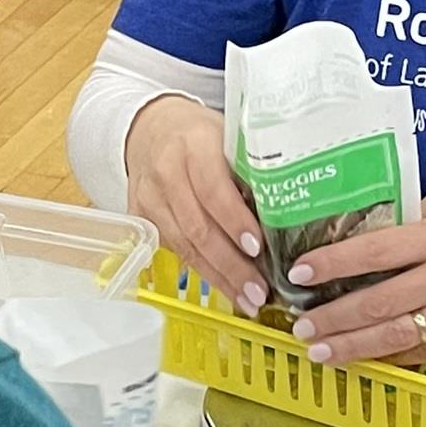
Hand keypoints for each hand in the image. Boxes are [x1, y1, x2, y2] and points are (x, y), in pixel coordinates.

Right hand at [125, 95, 268, 315]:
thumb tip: (285, 214)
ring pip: (184, 245)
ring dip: (218, 277)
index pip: (213, 189)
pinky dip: (201, 271)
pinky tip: (224, 287)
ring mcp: (149, 197)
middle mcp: (166, 172)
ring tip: (247, 299)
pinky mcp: (140, 217)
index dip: (235, 221)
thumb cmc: (202, 134)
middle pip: (198, 226)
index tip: (258, 248)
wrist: (151, 128)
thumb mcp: (229, 138)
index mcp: (194, 145)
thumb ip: (249, 170)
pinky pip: (173, 249)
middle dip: (231, 264)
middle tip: (259, 290)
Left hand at [286, 186, 425, 365]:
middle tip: (301, 325)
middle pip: (377, 302)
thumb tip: (367, 224)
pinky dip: (391, 359)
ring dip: (353, 348)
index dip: (332, 263)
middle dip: (333, 317)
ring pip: (396, 337)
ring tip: (321, 352)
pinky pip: (422, 355)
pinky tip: (365, 360)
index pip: (374, 250)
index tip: (299, 272)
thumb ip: (412, 213)